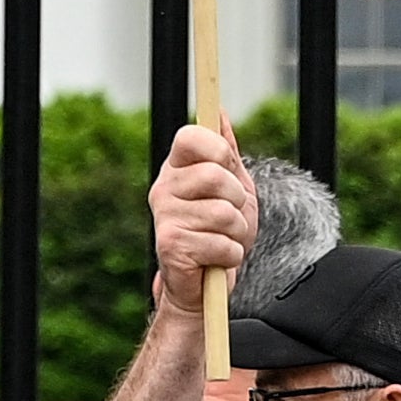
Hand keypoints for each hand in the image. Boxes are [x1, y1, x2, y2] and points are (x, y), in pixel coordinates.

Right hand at [148, 125, 254, 316]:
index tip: (227, 166)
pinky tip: (215, 259)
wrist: (204, 286)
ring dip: (236, 232)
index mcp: (177, 168)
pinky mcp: (171, 247)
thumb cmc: (218, 233)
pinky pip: (222, 244)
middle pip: (214, 175)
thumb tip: (219, 113)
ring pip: (224, 213)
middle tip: (229, 215)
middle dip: (236, 199)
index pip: (191, 136)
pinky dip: (230, 255)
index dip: (217, 148)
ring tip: (222, 239)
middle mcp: (164, 188)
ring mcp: (165, 218)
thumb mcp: (231, 188)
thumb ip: (226, 152)